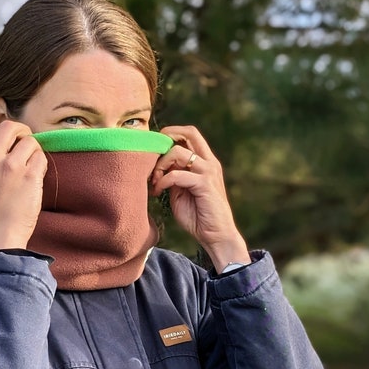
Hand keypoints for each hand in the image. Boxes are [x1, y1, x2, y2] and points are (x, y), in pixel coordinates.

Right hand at [0, 122, 46, 252]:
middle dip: (23, 132)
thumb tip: (5, 142)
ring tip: (31, 170)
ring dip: (34, 153)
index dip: (5, 133)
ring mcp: (10, 167)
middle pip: (10, 127)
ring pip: (30, 142)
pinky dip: (42, 166)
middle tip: (28, 146)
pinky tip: (35, 180)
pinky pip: (41, 158)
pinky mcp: (29, 177)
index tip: (12, 143)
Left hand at [149, 125, 249, 272]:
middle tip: (152, 158)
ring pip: (178, 152)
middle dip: (165, 138)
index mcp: (205, 161)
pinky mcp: (205, 184)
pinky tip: (157, 192)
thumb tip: (159, 167)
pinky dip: (163, 181)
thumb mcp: (181, 192)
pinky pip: (177, 174)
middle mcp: (209, 162)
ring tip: (154, 181)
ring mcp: (208, 171)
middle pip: (189, 132)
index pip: (190, 134)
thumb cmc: (198, 216)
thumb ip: (173, 177)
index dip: (170, 135)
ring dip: (160, 165)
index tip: (154, 152)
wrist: (216, 236)